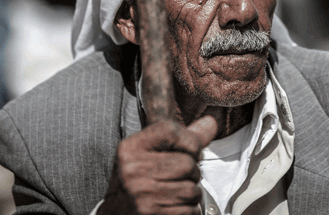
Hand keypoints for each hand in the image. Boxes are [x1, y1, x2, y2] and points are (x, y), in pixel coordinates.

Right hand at [99, 116, 217, 214]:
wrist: (117, 214)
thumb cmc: (138, 180)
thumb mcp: (150, 153)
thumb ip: (182, 137)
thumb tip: (211, 123)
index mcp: (131, 148)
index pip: (170, 130)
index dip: (190, 141)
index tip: (189, 151)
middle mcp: (133, 170)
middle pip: (187, 163)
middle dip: (192, 172)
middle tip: (180, 177)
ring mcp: (142, 195)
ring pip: (192, 190)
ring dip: (192, 194)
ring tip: (177, 193)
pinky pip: (190, 211)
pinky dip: (190, 211)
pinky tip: (175, 207)